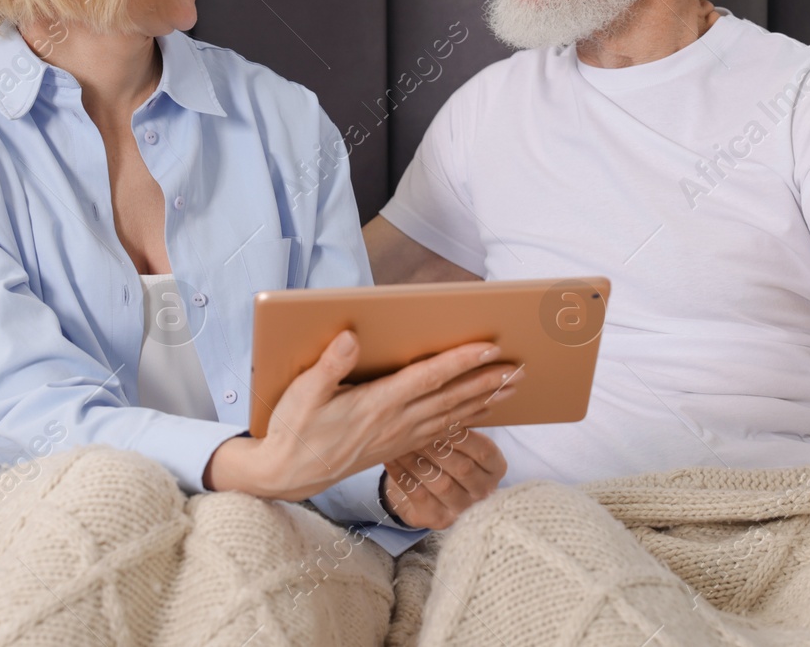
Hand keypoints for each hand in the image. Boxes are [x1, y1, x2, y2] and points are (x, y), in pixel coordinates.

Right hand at [203, 331, 519, 501]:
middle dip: (487, 381)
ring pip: (452, 416)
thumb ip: (329, 365)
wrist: (289, 474)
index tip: (489, 346)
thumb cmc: (294, 429)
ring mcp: (399, 437)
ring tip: (513, 386)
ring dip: (485, 400)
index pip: (427, 378)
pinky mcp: (398, 447)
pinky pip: (442, 431)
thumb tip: (352, 337)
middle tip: (520, 367)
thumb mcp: (302, 394)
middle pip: (451, 398)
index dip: (460, 361)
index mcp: (376, 404)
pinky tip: (482, 411)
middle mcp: (395, 422)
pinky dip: (467, 419)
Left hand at [382, 424, 506, 529]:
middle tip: (413, 426)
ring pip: (440, 483)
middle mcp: (484, 492)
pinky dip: (402, 474)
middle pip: (462, 468)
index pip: (483, 451)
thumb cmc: (446, 453)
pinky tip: (390, 457)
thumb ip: (460, 421)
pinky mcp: (439, 520)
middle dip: (436, 446)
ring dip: (417, 459)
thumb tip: (450, 391)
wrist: (429, 489)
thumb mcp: (459, 439)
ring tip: (399, 440)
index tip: (440, 415)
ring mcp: (462, 510)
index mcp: (496, 468)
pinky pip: (419, 495)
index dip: (462, 434)